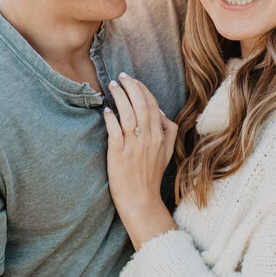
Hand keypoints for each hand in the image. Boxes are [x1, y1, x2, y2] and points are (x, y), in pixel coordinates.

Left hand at [104, 73, 177, 247]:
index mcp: (160, 136)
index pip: (152, 104)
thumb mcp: (167, 153)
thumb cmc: (150, 176)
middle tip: (120, 76)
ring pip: (128, 114)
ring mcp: (134, 146)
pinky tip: (106, 110)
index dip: (142, 89)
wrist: (140, 200)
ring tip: (111, 86)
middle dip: (130, 86)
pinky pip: (115, 131)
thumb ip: (169, 131)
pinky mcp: (119, 154)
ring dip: (119, 97)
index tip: (132, 80)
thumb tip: (161, 111)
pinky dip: (111, 118)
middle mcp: (148, 138)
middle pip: (141, 104)